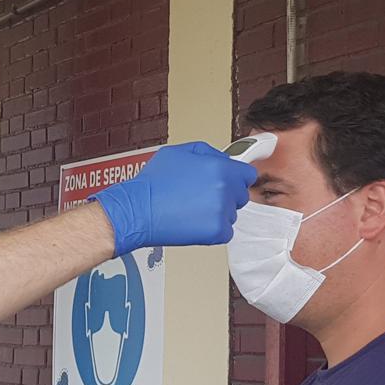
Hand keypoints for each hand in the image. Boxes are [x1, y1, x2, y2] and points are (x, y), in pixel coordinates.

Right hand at [91, 142, 256, 255]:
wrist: (137, 211)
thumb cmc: (152, 184)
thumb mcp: (177, 152)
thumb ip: (207, 152)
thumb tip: (223, 158)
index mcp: (219, 167)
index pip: (247, 174)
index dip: (236, 177)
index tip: (230, 182)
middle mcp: (224, 188)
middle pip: (241, 195)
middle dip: (226, 195)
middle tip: (202, 196)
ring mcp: (222, 211)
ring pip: (231, 213)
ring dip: (217, 212)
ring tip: (191, 209)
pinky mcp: (217, 232)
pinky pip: (225, 232)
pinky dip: (212, 230)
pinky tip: (193, 221)